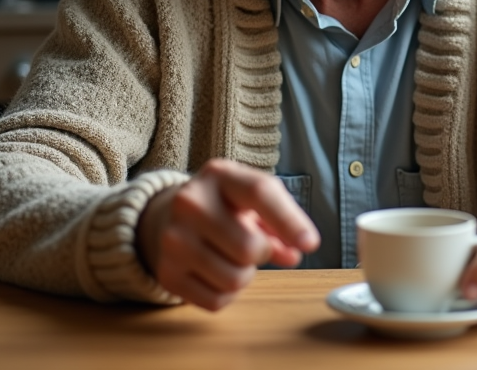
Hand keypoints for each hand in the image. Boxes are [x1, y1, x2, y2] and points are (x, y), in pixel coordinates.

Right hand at [136, 158, 319, 310]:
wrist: (167, 215)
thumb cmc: (222, 205)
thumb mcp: (249, 197)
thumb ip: (280, 219)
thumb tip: (296, 252)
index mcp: (218, 175)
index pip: (258, 192)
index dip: (289, 220)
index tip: (310, 244)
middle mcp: (189, 203)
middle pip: (249, 247)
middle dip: (262, 253)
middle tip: (254, 245)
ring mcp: (173, 239)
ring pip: (235, 280)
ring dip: (245, 275)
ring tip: (233, 257)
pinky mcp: (167, 273)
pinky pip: (217, 301)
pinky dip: (228, 294)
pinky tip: (218, 273)